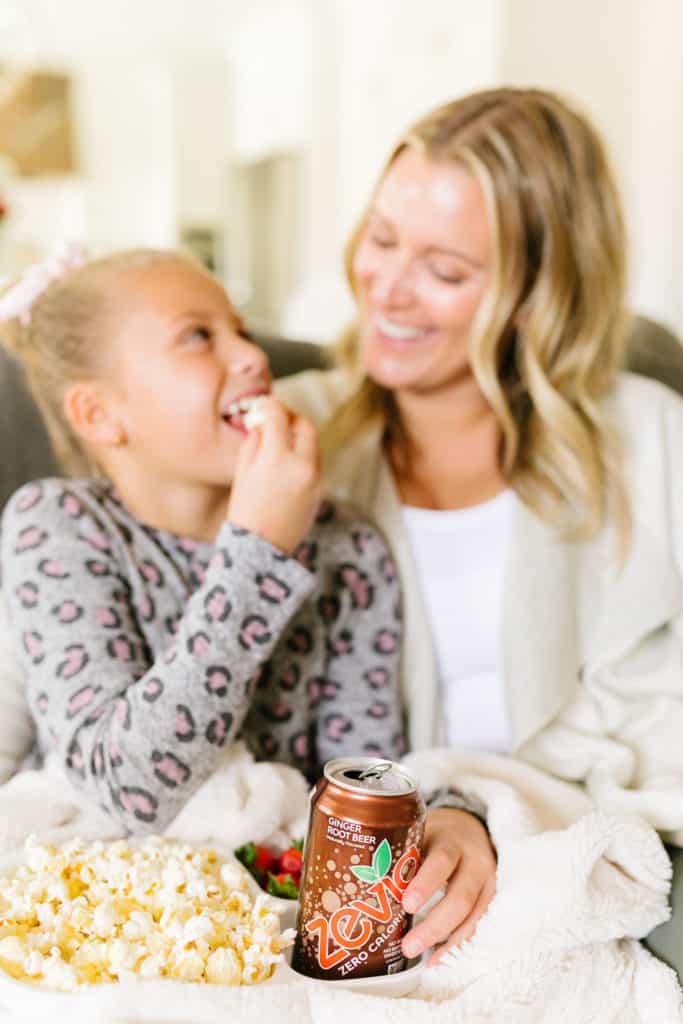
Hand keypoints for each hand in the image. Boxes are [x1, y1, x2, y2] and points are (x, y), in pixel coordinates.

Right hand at [227, 397, 321, 554]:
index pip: (279, 415)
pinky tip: (288, 463)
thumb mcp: (242, 471)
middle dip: (292, 417)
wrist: (260, 548)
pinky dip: (305, 455)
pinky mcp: (320, 490)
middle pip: (305, 425)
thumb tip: (265, 422)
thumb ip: (255, 440)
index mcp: (277, 457)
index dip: (270, 406)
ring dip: (300, 436)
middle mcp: (302, 464)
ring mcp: (315, 478)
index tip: (263, 406)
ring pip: (314, 443)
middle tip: (278, 419)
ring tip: (282, 442)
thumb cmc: (244, 510)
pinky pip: (316, 462)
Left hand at [401, 807, 495, 965]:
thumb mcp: (422, 832)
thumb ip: (402, 853)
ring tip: (420, 955)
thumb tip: (362, 881)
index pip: (442, 861)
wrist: (471, 827)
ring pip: (472, 916)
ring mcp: (487, 882)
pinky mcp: (490, 898)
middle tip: (409, 944)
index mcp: (452, 841)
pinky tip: (438, 957)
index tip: (406, 904)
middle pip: (460, 897)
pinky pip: (476, 925)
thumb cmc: (438, 834)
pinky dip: (456, 943)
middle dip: (435, 924)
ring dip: (446, 940)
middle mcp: (474, 862)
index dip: (426, 884)